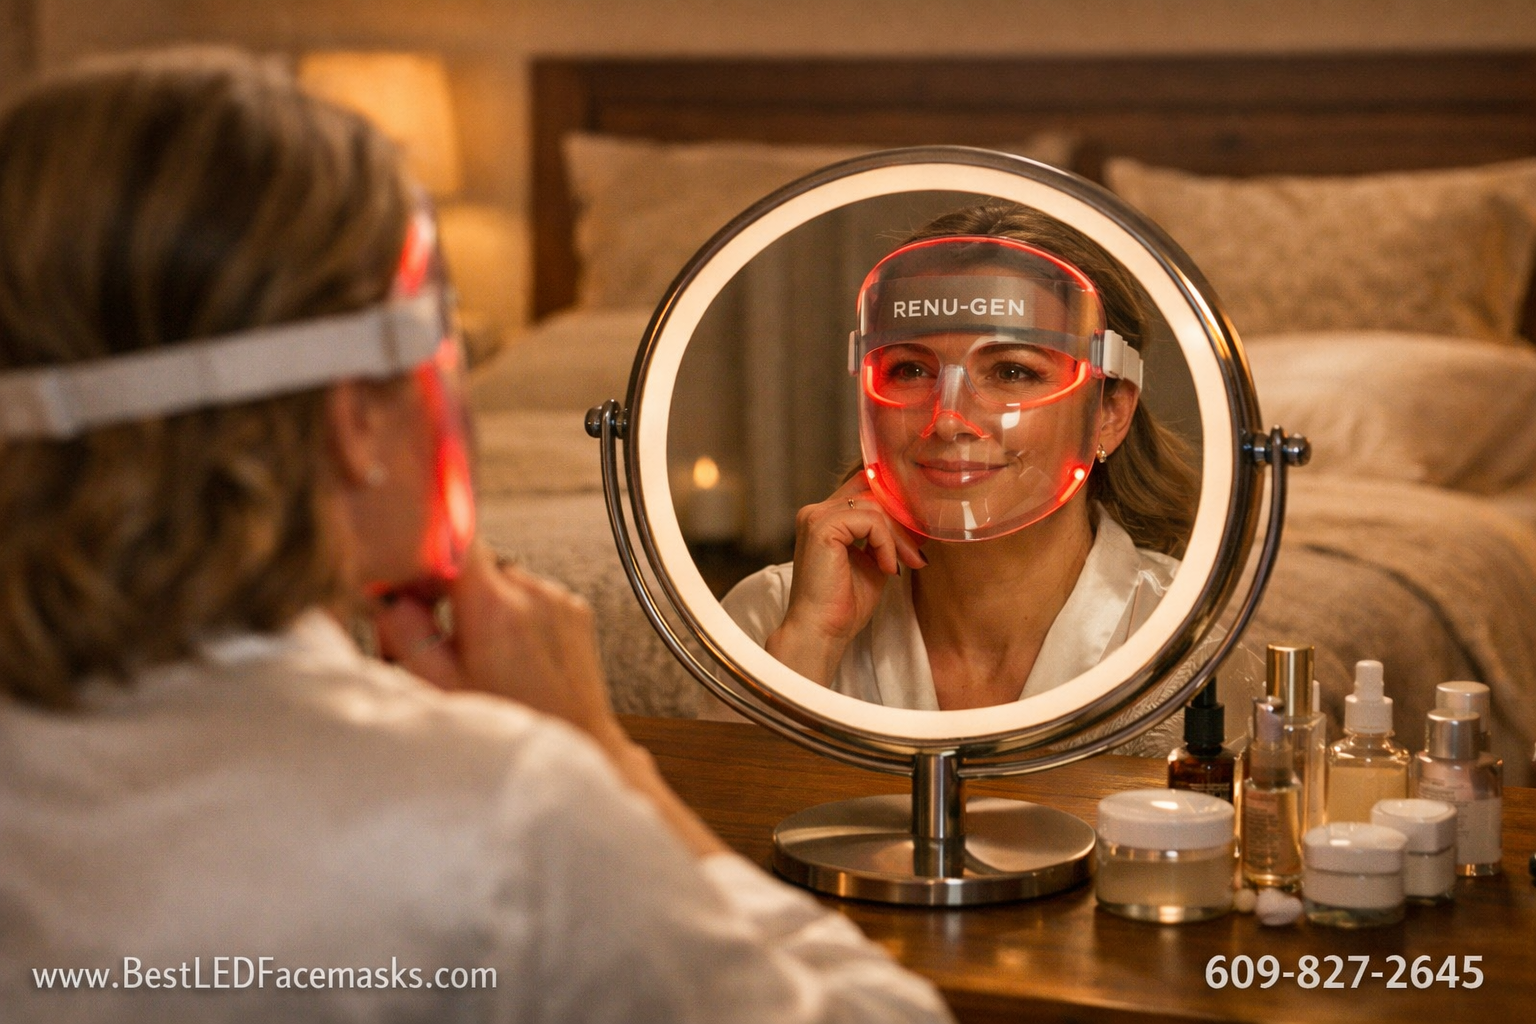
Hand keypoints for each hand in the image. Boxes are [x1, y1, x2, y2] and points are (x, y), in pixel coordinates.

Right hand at [372, 541, 726, 857]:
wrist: (577, 747)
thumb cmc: (509, 726)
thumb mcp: (439, 688)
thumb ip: (405, 633)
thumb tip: (388, 593)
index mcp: (494, 608)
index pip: (456, 537)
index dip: (430, 550)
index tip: (417, 572)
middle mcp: (532, 594)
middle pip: (476, 564)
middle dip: (455, 591)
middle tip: (447, 638)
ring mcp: (559, 600)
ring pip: (505, 581)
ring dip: (489, 606)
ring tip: (487, 655)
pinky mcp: (576, 610)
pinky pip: (534, 596)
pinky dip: (520, 616)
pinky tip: (516, 655)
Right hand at [767, 477, 926, 682]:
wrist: (821, 631)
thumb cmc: (843, 604)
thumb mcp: (873, 561)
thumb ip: (886, 538)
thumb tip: (916, 523)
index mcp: (825, 517)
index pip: (865, 488)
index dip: (895, 506)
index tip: (916, 537)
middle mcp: (816, 511)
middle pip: (873, 492)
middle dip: (902, 520)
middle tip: (916, 554)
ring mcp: (816, 517)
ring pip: (875, 506)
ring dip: (898, 536)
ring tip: (907, 563)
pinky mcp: (822, 527)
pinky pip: (870, 521)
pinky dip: (886, 543)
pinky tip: (886, 567)